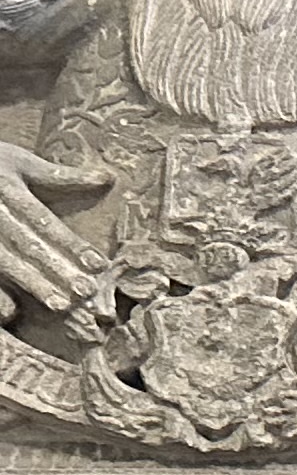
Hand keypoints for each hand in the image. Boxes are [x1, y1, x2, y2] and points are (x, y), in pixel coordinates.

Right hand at [0, 139, 104, 325]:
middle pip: (23, 244)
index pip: (42, 220)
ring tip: (60, 305)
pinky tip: (10, 312)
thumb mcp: (18, 162)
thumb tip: (107, 177)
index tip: (100, 264)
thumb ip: (60, 176)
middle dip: (54, 269)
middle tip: (85, 293)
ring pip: (2, 260)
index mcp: (5, 188)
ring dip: (30, 283)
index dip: (70, 243)